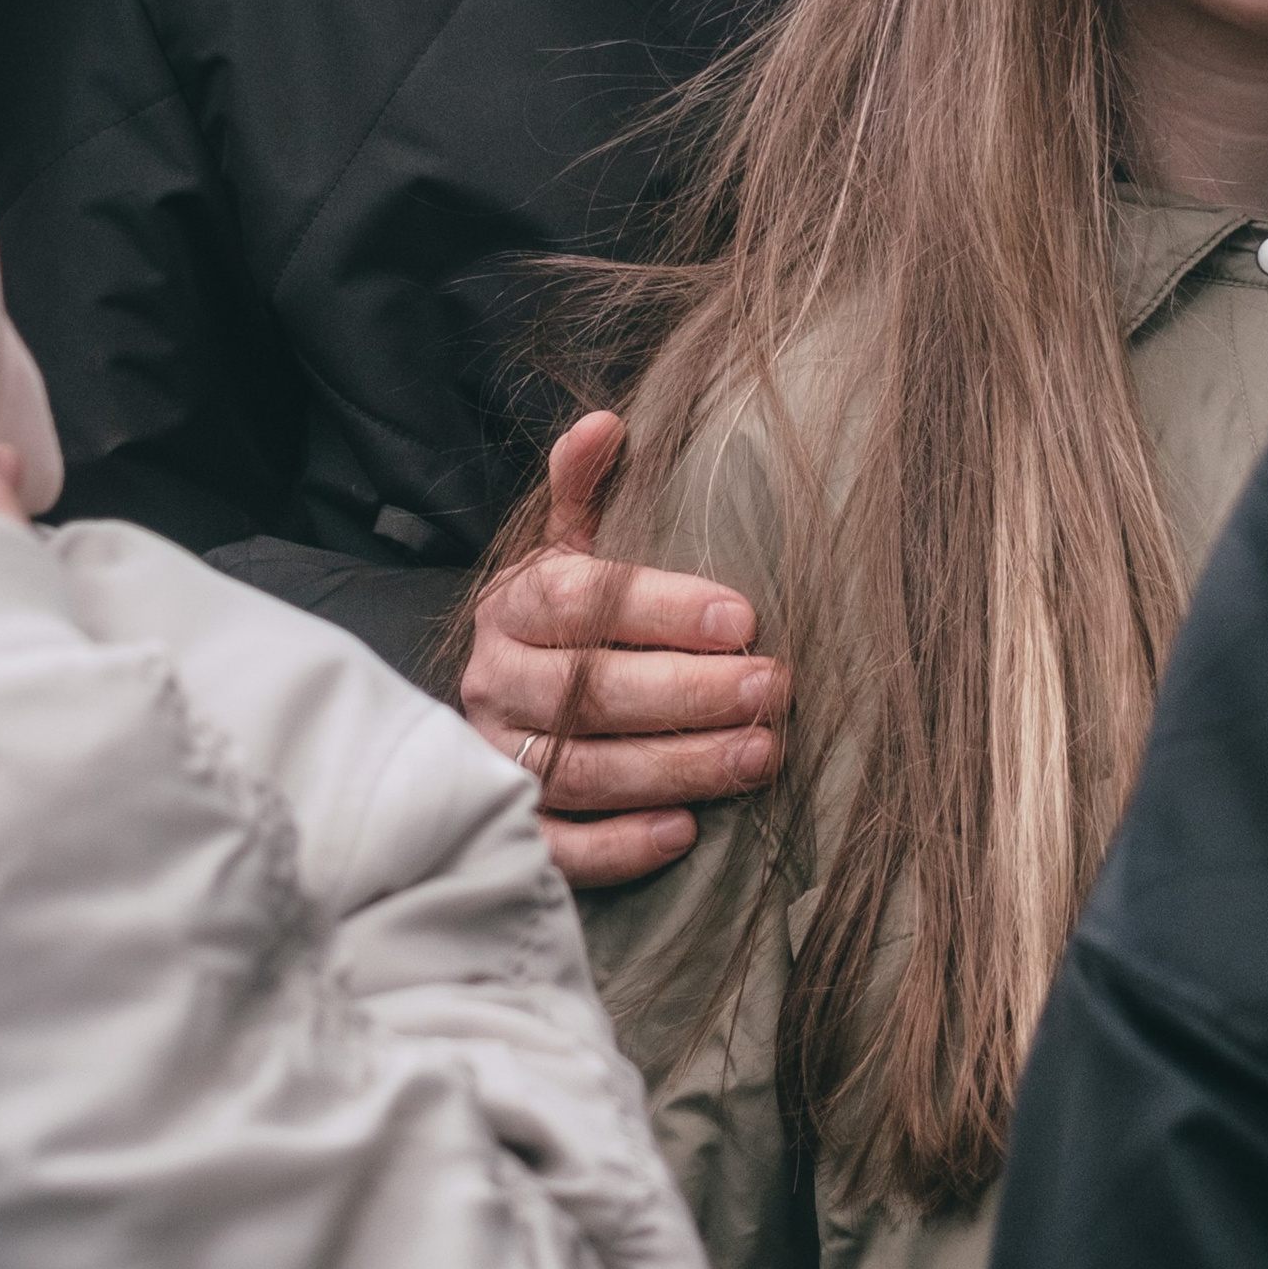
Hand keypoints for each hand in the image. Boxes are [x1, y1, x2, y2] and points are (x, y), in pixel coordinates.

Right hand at [461, 411, 783, 890]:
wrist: (496, 712)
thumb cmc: (562, 626)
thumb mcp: (565, 550)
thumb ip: (582, 490)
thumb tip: (607, 422)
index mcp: (511, 606)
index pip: (578, 601)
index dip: (658, 607)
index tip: (741, 616)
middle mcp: (493, 683)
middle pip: (587, 691)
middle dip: (688, 692)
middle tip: (774, 688)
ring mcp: (494, 760)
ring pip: (583, 769)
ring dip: (678, 766)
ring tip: (761, 754)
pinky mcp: (508, 828)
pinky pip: (557, 847)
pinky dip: (617, 846)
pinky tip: (684, 833)